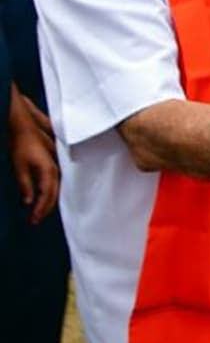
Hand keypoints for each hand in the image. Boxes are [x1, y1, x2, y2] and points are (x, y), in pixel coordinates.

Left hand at [8, 98, 59, 222]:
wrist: (23, 122)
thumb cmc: (21, 141)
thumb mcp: (19, 166)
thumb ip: (26, 185)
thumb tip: (29, 201)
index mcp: (49, 170)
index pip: (48, 195)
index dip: (42, 210)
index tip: (34, 221)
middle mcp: (56, 166)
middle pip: (55, 191)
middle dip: (47, 206)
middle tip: (37, 218)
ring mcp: (56, 160)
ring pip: (57, 183)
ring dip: (50, 196)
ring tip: (43, 207)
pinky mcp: (54, 156)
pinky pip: (57, 175)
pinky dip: (53, 185)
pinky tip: (49, 188)